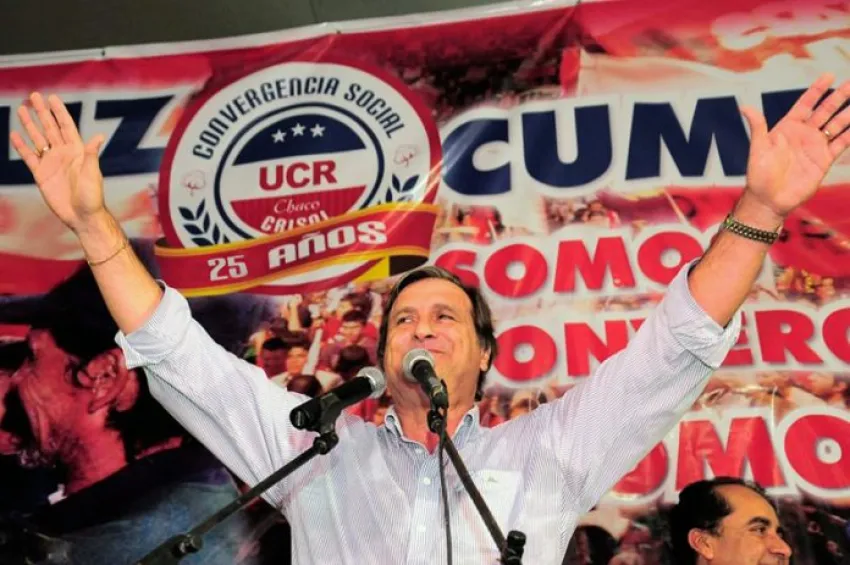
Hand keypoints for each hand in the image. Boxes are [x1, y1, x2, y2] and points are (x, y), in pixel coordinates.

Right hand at [9, 93, 106, 231]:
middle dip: (42, 112)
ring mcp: (51, 163)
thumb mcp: (92, 173)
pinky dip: (22, 146)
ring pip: (38, 139)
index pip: (66, 126)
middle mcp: (63, 154)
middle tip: (34, 95)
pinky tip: (15, 135)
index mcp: (77, 151)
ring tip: (21, 110)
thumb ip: (91, 154)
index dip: (59, 112)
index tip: (52, 98)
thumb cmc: (92, 196)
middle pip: (50, 128)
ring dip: (30, 125)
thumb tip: (98, 136)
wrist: (82, 216)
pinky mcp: (41, 174)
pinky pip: (29, 157)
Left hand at [740, 72, 849, 220]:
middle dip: (839, 96)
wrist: (769, 199)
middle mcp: (804, 134)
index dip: (817, 89)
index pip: (805, 104)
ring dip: (849, 114)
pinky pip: (842, 144)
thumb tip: (744, 106)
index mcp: (787, 127)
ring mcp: (815, 146)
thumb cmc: (759, 174)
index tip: (829, 75)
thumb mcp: (758, 148)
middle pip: (825, 110)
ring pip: (837, 125)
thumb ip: (758, 126)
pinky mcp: (824, 160)